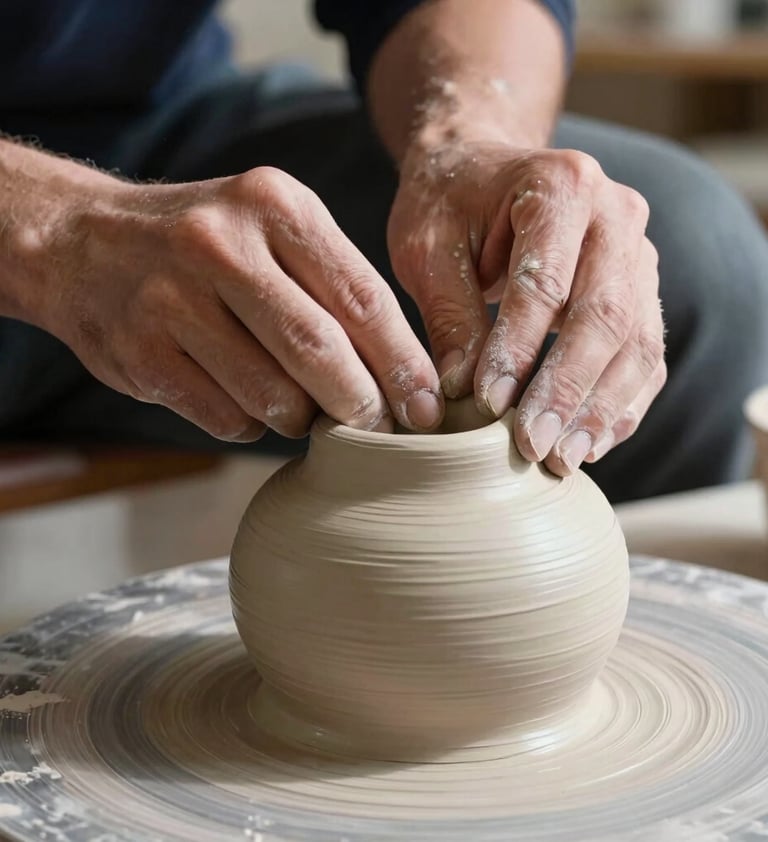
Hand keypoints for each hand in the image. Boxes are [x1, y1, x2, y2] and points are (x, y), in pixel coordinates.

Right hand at [43, 167, 441, 440]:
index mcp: (275, 206)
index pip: (362, 298)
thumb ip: (337, 287)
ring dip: (303, 418)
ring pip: (273, 396)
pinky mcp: (141, 354)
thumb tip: (403, 375)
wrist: (85, 243)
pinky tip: (241, 396)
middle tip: (381, 428)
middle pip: (319, 350)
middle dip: (363, 404)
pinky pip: (227, 418)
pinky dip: (251, 423)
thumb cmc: (208, 245)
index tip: (429, 406)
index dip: (403, 363)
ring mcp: (172, 300)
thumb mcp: (275, 229)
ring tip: (302, 406)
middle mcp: (221, 245)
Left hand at [388, 141, 665, 474]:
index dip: (518, 349)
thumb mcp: (427, 248)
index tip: (489, 404)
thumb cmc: (448, 203)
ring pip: (636, 341)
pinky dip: (621, 404)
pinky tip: (590, 441)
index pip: (544, 282)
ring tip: (563, 459)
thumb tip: (463, 395)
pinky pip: (644, 354)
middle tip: (533, 446)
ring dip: (601, 408)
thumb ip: (450, 316)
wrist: (482, 168)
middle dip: (567, 390)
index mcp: (560, 185)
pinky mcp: (640, 290)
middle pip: (605, 315)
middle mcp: (615, 214)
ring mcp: (637, 253)